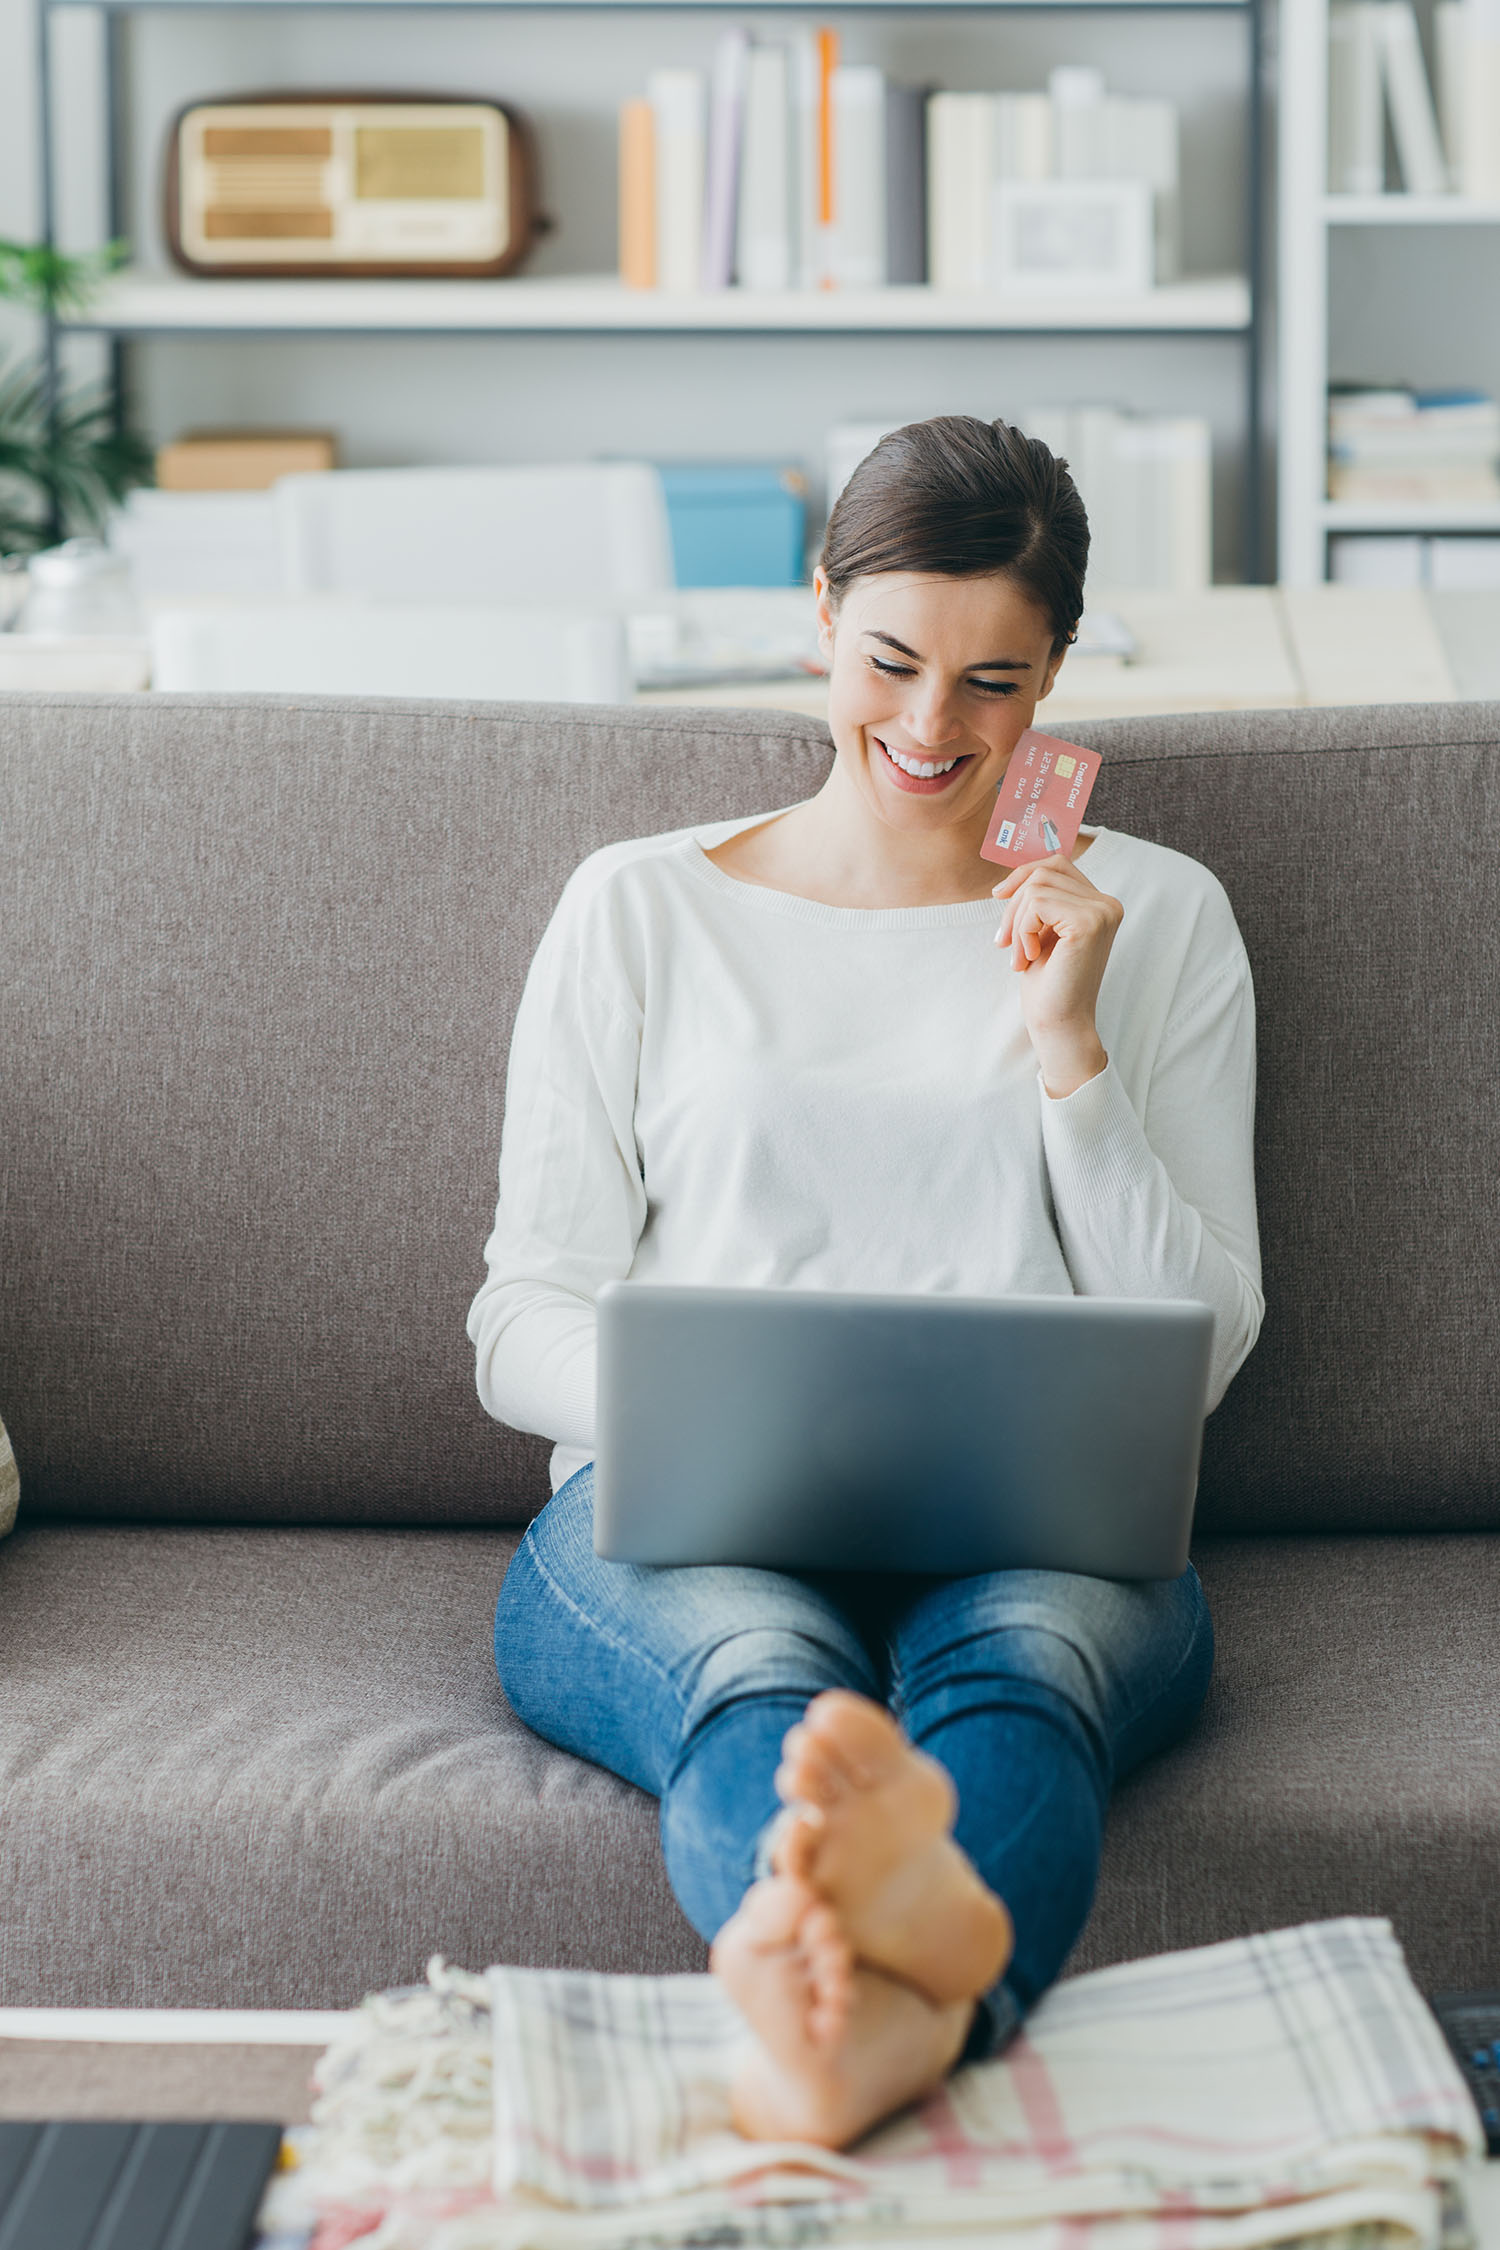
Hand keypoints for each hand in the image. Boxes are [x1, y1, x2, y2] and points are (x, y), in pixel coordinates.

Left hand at [992, 853, 1123, 1096]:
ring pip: (1036, 887)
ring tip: (1019, 956)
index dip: (1023, 874)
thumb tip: (1017, 872)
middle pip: (1044, 871)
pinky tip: (1028, 957)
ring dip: (1016, 923)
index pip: (1057, 864)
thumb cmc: (1048, 984)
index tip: (999, 896)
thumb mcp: (1041, 932)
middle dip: (1014, 904)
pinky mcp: (1089, 922)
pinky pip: (1037, 902)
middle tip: (1003, 942)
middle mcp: (1108, 904)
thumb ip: (1041, 900)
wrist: (1058, 1023)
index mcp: (1100, 904)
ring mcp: (1102, 912)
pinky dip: (1022, 929)